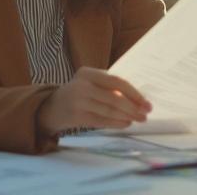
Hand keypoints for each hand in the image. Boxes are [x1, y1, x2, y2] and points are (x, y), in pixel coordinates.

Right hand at [37, 67, 151, 135]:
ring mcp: (78, 101)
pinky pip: (101, 121)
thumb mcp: (90, 83)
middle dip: (133, 107)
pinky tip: (125, 123)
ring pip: (109, 110)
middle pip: (114, 97)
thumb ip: (108, 87)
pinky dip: (116, 123)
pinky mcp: (76, 117)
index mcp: (88, 73)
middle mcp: (82, 85)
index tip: (145, 102)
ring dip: (127, 116)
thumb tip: (137, 99)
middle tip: (145, 114)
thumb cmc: (78, 93)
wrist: (51, 107)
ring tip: (138, 119)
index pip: (116, 81)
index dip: (133, 92)